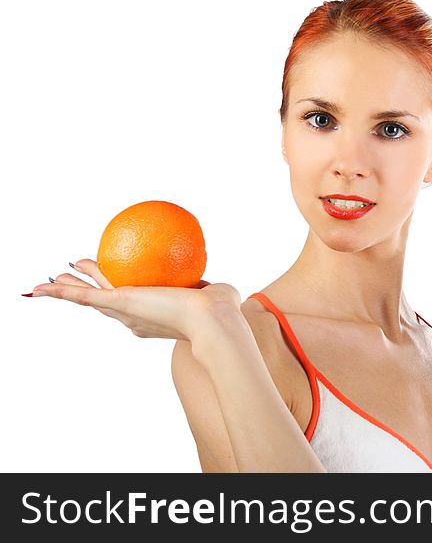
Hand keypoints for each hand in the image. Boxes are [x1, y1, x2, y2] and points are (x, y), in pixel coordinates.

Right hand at [26, 259, 242, 341]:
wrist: (215, 322)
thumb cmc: (222, 311)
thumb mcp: (214, 293)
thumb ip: (206, 287)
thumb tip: (207, 280)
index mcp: (156, 319)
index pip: (135, 308)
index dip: (121, 300)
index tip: (117, 290)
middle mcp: (136, 320)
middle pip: (106, 303)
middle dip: (88, 292)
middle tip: (73, 279)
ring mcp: (126, 313)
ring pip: (91, 298)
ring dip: (72, 287)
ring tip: (56, 277)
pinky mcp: (120, 303)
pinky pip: (84, 296)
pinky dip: (61, 292)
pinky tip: (42, 286)